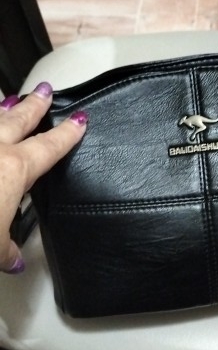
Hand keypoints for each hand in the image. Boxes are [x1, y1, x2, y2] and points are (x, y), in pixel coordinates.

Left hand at [0, 82, 87, 273]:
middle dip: (34, 105)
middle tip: (44, 91)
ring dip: (1, 110)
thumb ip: (6, 250)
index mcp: (14, 169)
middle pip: (18, 120)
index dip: (67, 134)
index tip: (78, 122)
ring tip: (9, 101)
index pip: (49, 147)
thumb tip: (13, 258)